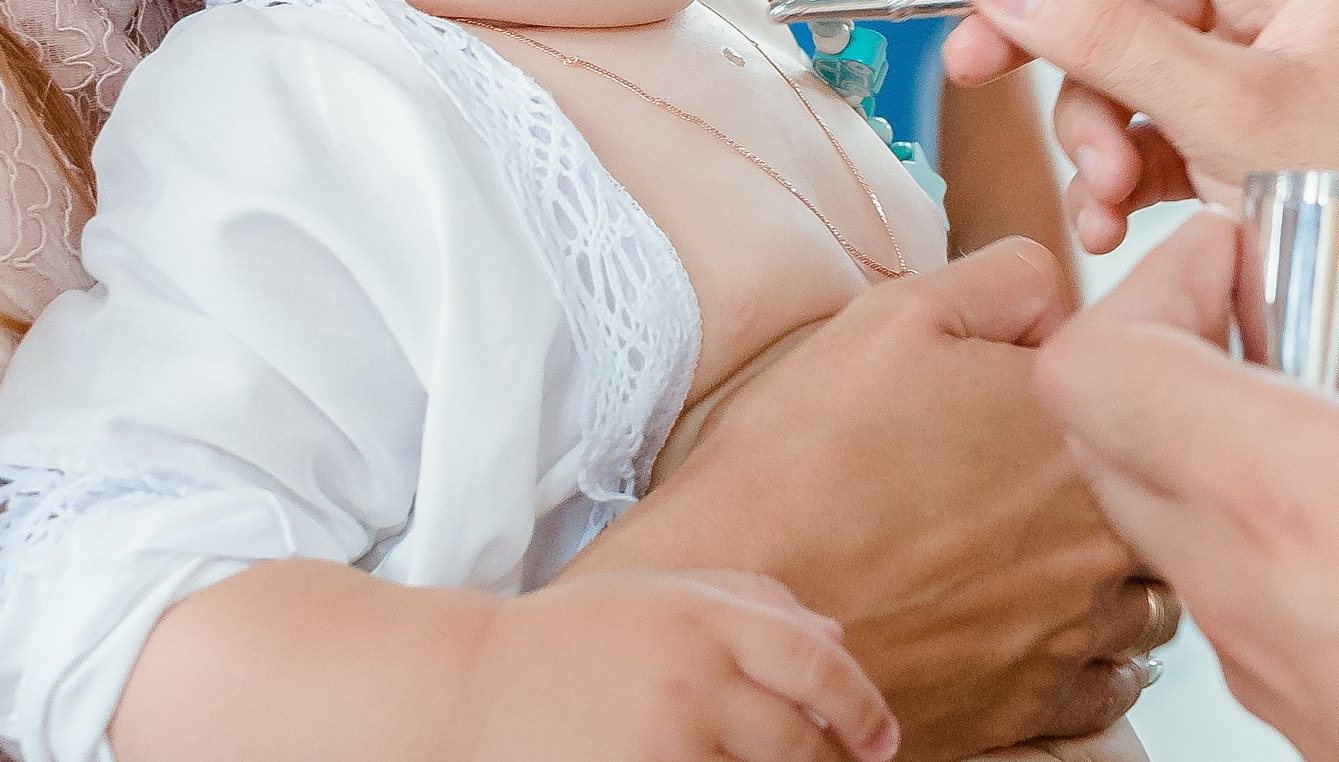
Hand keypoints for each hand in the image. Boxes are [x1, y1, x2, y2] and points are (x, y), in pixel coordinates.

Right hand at [110, 561, 891, 761]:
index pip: (818, 665)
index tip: (882, 740)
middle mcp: (694, 678)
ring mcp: (663, 743)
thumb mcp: (660, 594)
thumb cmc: (566, 640)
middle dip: (833, 761)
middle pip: (800, 737)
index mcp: (706, 619)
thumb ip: (753, 604)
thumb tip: (837, 642)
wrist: (457, 694)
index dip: (863, 708)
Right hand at [566, 240, 1181, 760]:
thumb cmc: (802, 456)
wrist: (731, 598)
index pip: (1171, 380)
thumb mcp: (899, 315)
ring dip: (1118, 568)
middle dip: (1134, 475)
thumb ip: (1010, 280)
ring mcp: (1074, 628)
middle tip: (1057, 469)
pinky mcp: (1036, 707)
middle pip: (1171, 495)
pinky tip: (1036, 620)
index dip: (1133, 370)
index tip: (1104, 372)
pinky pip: (1112, 682)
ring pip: (1153, 593)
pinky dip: (1090, 655)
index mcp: (1082, 429)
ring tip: (1046, 547)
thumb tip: (1066, 297)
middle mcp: (1100, 534)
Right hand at [941, 0, 1338, 252]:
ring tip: (1098, 192)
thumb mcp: (1231, 115)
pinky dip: (1114, 173)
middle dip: (1059, 46)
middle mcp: (1289, 9)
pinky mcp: (1239, 141)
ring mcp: (1263, 77)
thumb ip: (1112, 38)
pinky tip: (1109, 221)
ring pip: (1125, 68)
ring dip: (1092, 134)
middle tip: (971, 63)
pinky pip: (1145, 129)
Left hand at [1034, 212, 1338, 761]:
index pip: (1096, 368)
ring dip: (1215, 425)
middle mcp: (1241, 576)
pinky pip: (1221, 573)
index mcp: (1290, 492)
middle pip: (1103, 428)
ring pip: (1158, 503)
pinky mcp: (1289, 695)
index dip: (1150, 284)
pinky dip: (1255, 507)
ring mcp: (1254, 648)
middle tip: (1286, 310)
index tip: (1239, 253)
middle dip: (1172, 340)